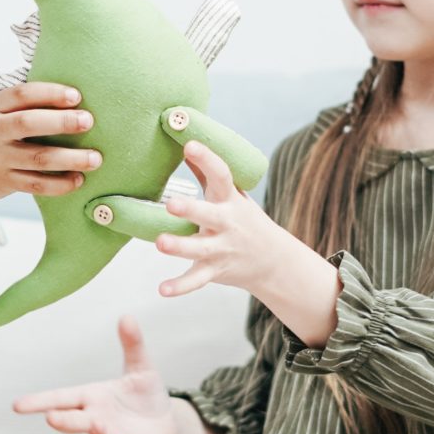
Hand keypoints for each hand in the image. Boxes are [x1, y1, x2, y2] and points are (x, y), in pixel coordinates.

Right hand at [0, 81, 99, 217]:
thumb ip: (18, 104)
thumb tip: (67, 97)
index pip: (21, 94)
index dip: (50, 93)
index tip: (76, 95)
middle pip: (29, 124)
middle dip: (62, 122)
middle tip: (88, 121)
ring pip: (37, 159)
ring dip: (70, 159)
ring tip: (95, 159)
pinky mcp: (3, 182)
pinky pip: (36, 185)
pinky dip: (59, 184)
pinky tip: (77, 180)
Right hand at [13, 315, 220, 433]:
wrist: (168, 423)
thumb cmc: (146, 395)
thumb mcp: (141, 367)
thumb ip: (132, 344)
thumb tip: (127, 316)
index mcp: (93, 396)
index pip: (62, 398)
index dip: (39, 401)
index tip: (17, 405)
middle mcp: (97, 418)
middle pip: (74, 420)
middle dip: (63, 420)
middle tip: (51, 418)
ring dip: (97, 432)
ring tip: (98, 426)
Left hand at [157, 141, 340, 346]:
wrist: (273, 261)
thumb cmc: (244, 221)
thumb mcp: (232, 195)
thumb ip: (206, 173)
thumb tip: (185, 144)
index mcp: (230, 200)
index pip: (221, 175)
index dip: (206, 159)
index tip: (190, 144)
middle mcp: (227, 224)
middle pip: (209, 215)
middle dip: (191, 210)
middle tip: (171, 204)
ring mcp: (221, 248)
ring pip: (200, 248)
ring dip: (180, 246)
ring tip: (160, 242)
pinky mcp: (215, 270)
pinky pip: (196, 280)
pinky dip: (180, 286)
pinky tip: (162, 289)